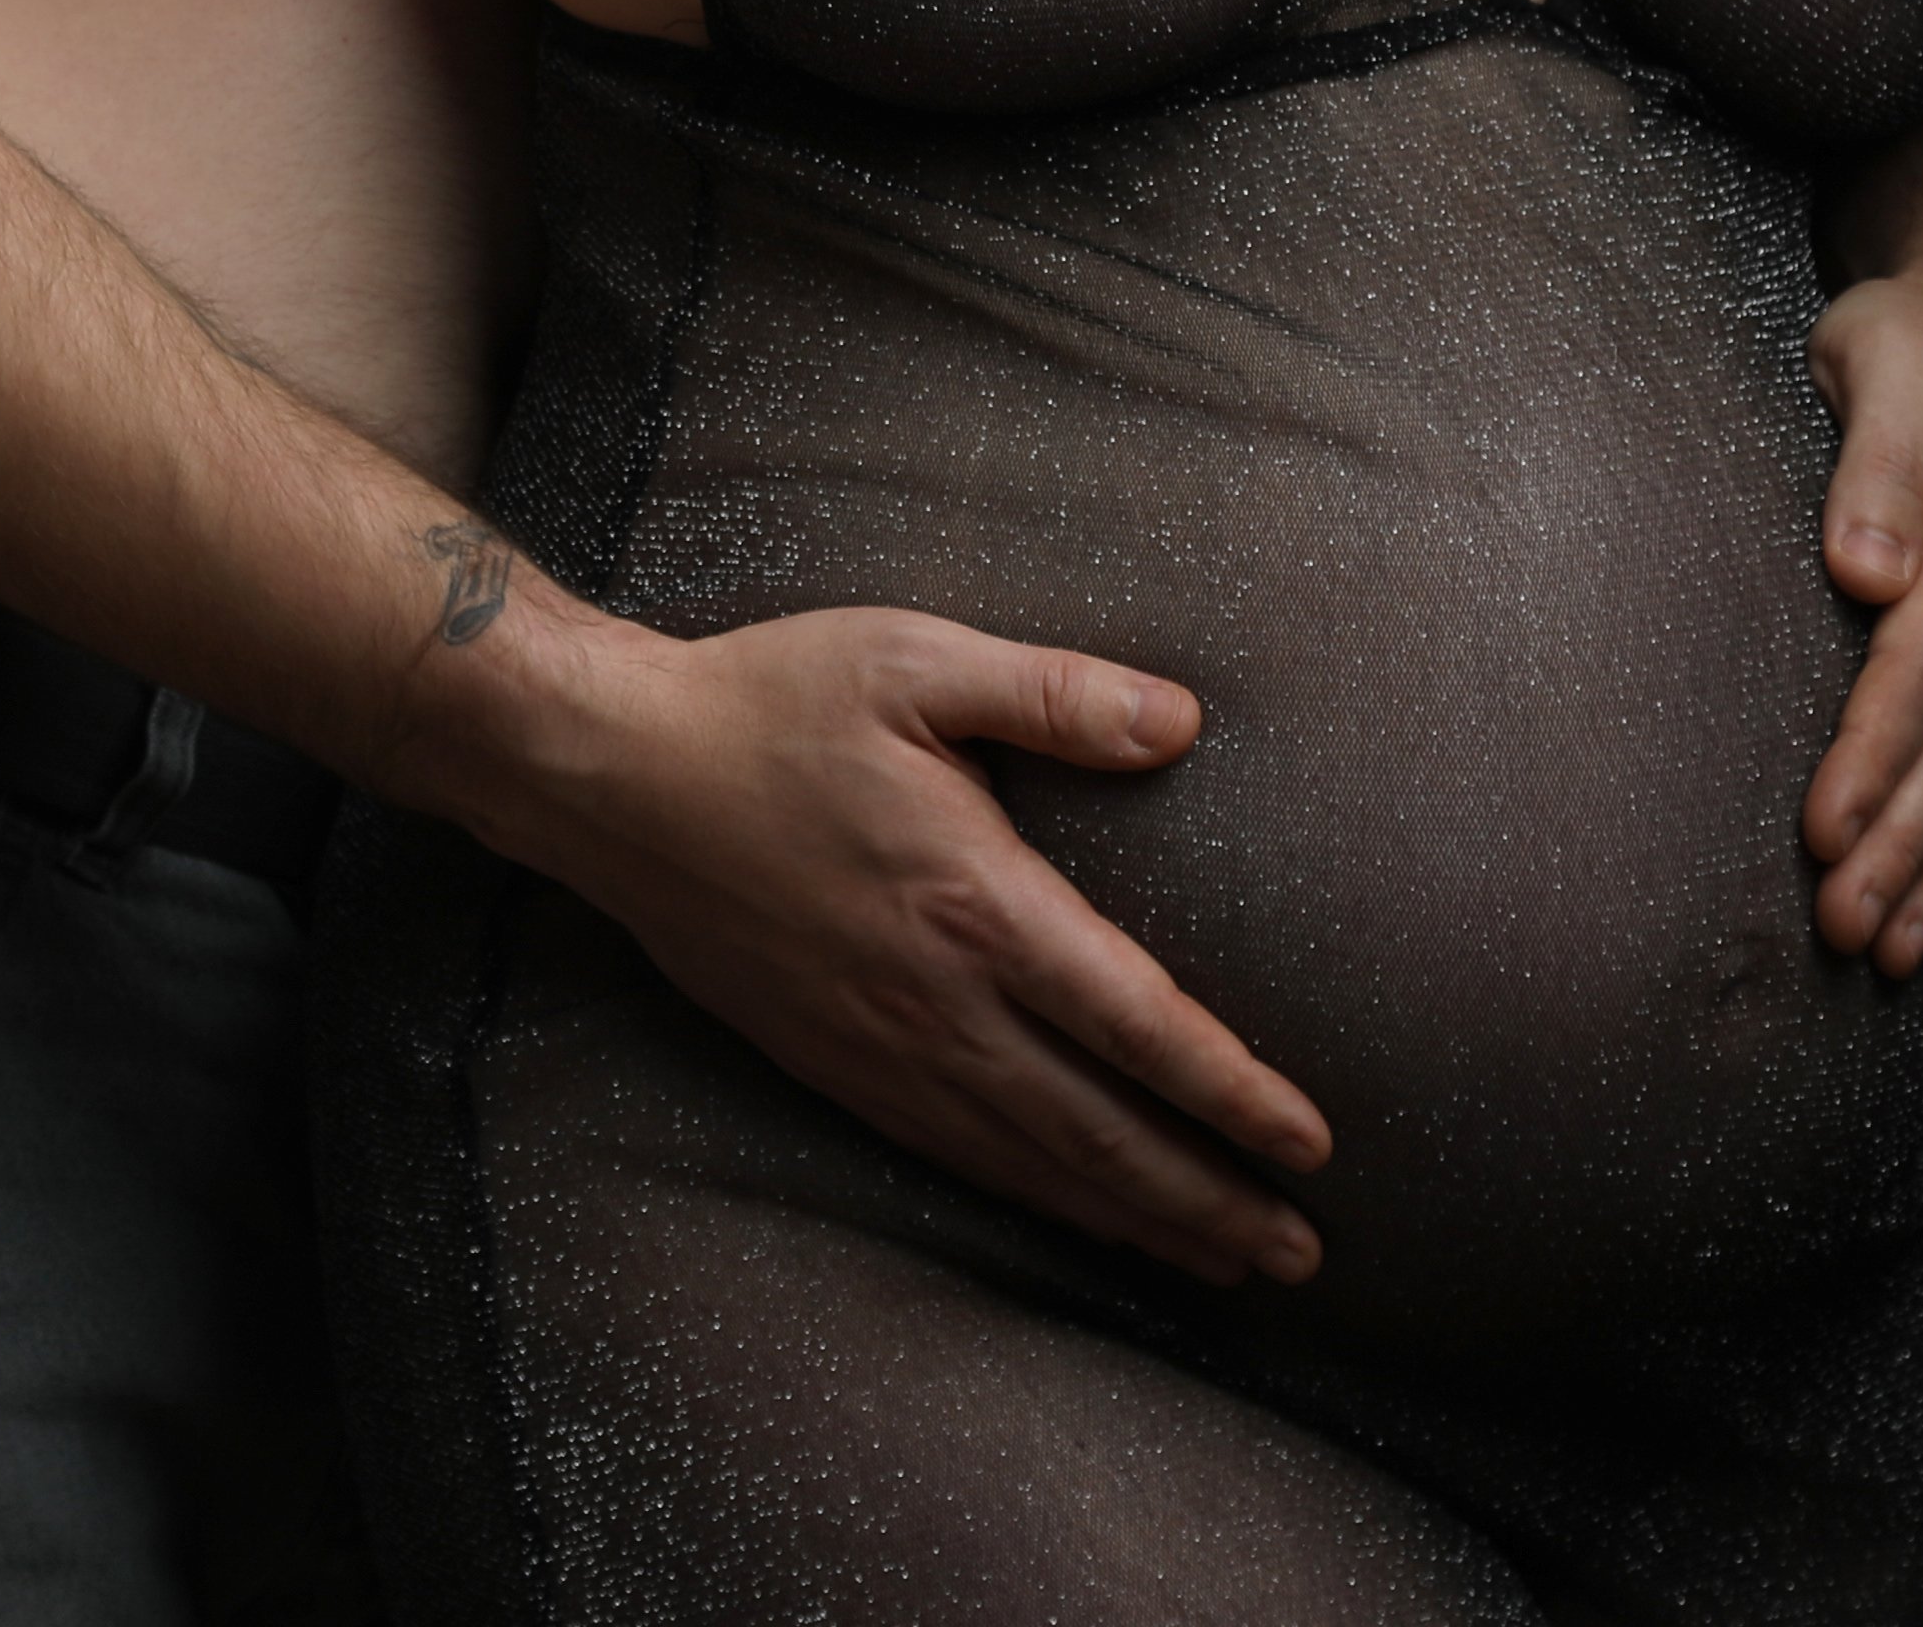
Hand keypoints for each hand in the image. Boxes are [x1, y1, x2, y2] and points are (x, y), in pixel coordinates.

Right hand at [448, 602, 1333, 1283]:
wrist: (611, 777)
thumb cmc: (766, 703)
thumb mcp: (912, 659)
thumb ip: (1053, 693)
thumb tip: (1182, 720)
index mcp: (976, 900)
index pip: (1138, 1025)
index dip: (1230, 1094)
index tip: (1311, 1144)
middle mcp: (937, 999)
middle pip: (1100, 1131)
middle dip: (1209, 1201)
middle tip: (1299, 1255)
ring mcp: (880, 1045)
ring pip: (1034, 1163)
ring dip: (1136, 1221)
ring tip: (1222, 1262)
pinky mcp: (832, 1062)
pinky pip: (958, 1156)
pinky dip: (1039, 1202)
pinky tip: (1083, 1218)